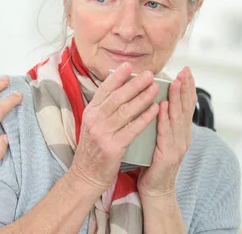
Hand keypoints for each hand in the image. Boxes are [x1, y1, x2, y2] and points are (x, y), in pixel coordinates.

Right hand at [69, 63, 159, 194]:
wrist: (86, 175)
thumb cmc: (94, 149)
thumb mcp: (93, 125)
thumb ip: (104, 109)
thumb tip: (120, 90)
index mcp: (90, 112)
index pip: (104, 89)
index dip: (117, 76)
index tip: (129, 66)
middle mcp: (95, 120)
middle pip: (117, 97)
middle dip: (134, 84)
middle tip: (149, 74)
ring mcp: (103, 133)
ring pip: (126, 111)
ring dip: (142, 97)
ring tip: (155, 88)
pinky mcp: (113, 147)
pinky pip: (132, 129)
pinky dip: (145, 118)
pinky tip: (155, 110)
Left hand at [138, 67, 195, 199]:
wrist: (155, 190)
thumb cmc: (153, 162)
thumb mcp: (160, 138)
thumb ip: (162, 122)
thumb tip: (158, 100)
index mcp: (181, 132)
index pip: (187, 106)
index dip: (188, 88)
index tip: (186, 71)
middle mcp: (183, 137)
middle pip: (186, 108)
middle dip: (185, 88)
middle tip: (184, 71)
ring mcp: (177, 147)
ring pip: (178, 118)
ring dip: (176, 99)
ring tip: (175, 82)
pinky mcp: (167, 156)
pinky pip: (165, 133)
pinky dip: (164, 118)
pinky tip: (162, 106)